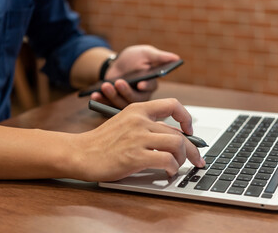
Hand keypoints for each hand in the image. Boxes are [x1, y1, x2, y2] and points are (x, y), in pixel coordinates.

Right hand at [69, 98, 204, 181]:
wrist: (81, 153)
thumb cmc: (102, 141)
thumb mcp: (124, 123)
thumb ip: (146, 126)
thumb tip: (173, 137)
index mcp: (137, 110)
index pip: (172, 105)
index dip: (186, 118)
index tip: (189, 131)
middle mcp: (140, 121)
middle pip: (179, 134)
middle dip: (192, 149)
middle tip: (196, 159)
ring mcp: (137, 138)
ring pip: (177, 145)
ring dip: (183, 159)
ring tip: (178, 166)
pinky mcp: (135, 157)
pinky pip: (166, 160)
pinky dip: (172, 168)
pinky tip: (168, 172)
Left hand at [90, 45, 179, 108]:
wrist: (115, 64)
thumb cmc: (133, 59)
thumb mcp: (146, 54)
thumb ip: (159, 57)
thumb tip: (176, 58)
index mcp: (149, 85)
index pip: (150, 88)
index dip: (146, 86)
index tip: (141, 83)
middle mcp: (140, 96)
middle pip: (135, 99)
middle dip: (126, 91)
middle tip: (118, 81)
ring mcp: (126, 102)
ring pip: (121, 104)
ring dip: (112, 96)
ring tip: (105, 85)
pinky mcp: (113, 104)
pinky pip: (107, 106)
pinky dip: (100, 101)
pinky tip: (94, 95)